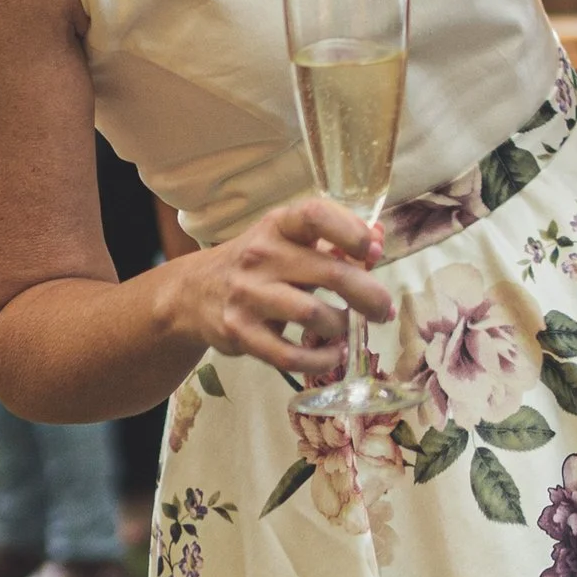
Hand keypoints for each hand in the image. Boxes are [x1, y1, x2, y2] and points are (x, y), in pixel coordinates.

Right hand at [162, 194, 390, 382]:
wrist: (193, 292)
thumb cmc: (258, 264)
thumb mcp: (289, 241)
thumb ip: (334, 240)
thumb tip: (380, 238)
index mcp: (278, 225)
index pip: (316, 215)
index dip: (353, 232)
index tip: (373, 251)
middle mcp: (261, 255)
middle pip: (330, 273)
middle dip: (369, 295)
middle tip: (383, 309)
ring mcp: (248, 295)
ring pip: (313, 315)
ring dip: (342, 327)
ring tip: (350, 331)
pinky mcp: (240, 332)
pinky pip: (288, 355)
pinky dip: (319, 360)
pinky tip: (332, 355)